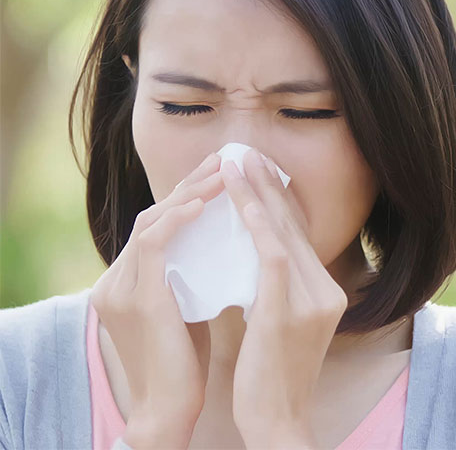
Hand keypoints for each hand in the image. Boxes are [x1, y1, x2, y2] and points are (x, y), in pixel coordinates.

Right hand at [90, 152, 224, 447]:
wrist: (168, 409)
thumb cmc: (184, 359)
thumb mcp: (185, 302)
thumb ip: (190, 269)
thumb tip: (225, 235)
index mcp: (129, 278)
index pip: (158, 222)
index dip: (188, 193)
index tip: (221, 172)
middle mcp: (117, 278)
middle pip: (153, 213)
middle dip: (191, 183)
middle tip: (224, 158)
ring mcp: (121, 287)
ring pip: (152, 221)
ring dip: (189, 193)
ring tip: (222, 172)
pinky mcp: (136, 298)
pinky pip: (153, 243)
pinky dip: (177, 219)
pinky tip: (203, 203)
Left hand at [220, 149, 348, 448]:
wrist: (276, 423)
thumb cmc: (267, 378)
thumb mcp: (274, 324)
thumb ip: (267, 288)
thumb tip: (238, 252)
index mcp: (326, 292)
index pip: (299, 235)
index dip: (277, 200)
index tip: (256, 172)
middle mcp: (327, 290)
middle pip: (294, 225)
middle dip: (268, 185)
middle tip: (245, 152)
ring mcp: (313, 299)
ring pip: (283, 231)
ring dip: (257, 193)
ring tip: (236, 162)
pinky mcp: (291, 309)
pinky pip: (273, 253)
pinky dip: (257, 220)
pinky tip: (240, 197)